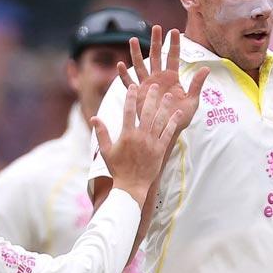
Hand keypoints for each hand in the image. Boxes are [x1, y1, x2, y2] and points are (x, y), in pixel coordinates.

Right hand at [91, 83, 184, 202]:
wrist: (131, 186)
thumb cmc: (117, 169)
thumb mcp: (106, 151)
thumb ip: (101, 133)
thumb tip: (94, 117)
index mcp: (127, 134)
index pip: (129, 111)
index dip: (131, 97)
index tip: (134, 87)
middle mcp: (140, 136)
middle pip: (147, 112)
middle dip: (151, 97)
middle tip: (155, 85)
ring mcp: (152, 143)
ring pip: (160, 121)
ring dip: (165, 106)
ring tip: (169, 95)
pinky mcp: (160, 150)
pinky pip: (168, 133)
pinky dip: (173, 123)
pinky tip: (178, 113)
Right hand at [117, 25, 209, 127]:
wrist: (168, 130)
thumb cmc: (181, 117)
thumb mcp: (192, 100)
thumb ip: (197, 84)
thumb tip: (206, 68)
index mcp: (172, 78)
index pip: (173, 56)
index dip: (174, 44)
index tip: (174, 30)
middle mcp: (158, 78)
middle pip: (156, 56)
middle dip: (156, 41)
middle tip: (155, 27)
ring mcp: (147, 84)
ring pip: (140, 65)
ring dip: (136, 53)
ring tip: (132, 39)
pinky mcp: (138, 94)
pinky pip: (129, 83)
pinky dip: (124, 75)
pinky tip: (120, 65)